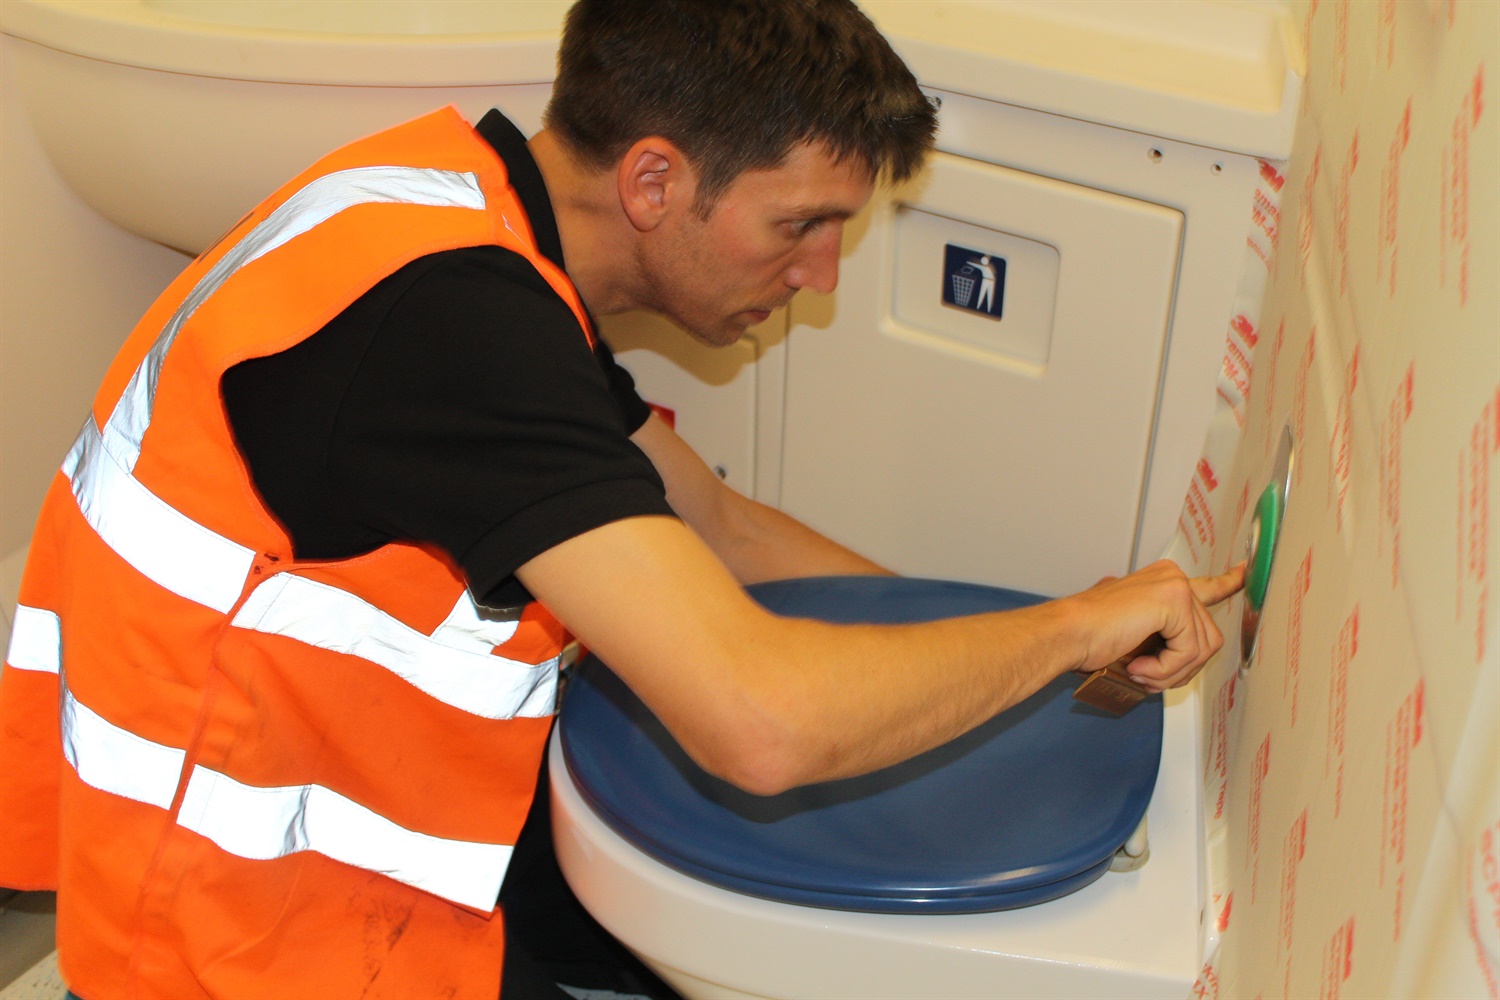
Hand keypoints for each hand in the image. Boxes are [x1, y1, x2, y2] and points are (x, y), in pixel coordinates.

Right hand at [1065, 560, 1244, 692]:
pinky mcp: (1175, 600)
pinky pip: (1189, 651)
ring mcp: (1175, 586)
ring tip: (1139, 670)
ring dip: (1171, 672)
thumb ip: (1164, 640)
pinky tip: (1139, 666)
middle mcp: (1172, 578)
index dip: (1229, 584)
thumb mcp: (1138, 639)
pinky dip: (1165, 669)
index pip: (1208, 587)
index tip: (1244, 573)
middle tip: (1146, 674)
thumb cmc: (1090, 639)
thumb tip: (1184, 661)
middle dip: (1180, 667)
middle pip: (1207, 637)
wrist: (1068, 634)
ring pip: (1201, 648)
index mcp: (1162, 583)